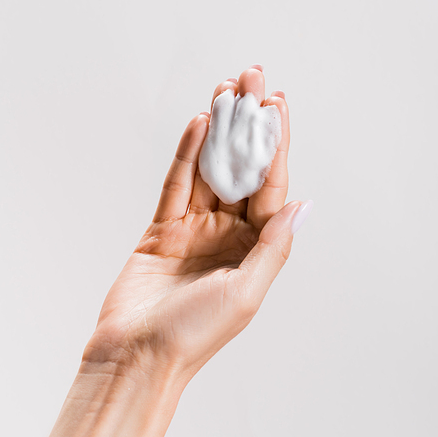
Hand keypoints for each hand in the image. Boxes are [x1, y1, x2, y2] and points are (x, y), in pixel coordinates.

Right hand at [85, 66, 308, 382]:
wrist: (136, 357)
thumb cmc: (194, 335)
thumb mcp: (245, 292)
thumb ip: (273, 247)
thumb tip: (301, 206)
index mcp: (255, 248)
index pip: (270, 185)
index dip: (275, 144)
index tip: (277, 105)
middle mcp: (229, 233)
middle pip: (242, 167)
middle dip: (249, 123)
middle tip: (252, 78)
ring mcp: (195, 228)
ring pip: (210, 167)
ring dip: (219, 129)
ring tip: (226, 89)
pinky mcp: (163, 228)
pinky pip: (177, 183)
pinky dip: (186, 152)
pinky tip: (198, 122)